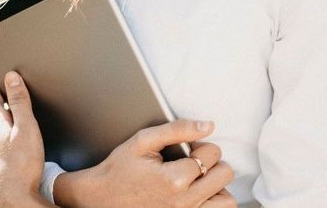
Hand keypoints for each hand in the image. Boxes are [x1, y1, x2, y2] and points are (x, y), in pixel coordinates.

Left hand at [0, 71, 49, 207]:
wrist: (13, 200)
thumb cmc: (22, 164)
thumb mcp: (27, 127)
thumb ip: (20, 102)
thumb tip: (12, 77)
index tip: (8, 82)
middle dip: (3, 107)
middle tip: (17, 101)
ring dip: (3, 128)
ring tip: (18, 126)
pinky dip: (2, 147)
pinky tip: (13, 153)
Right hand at [53, 119, 235, 207]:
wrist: (99, 199)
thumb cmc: (120, 169)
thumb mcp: (144, 141)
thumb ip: (178, 129)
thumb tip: (208, 125)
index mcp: (174, 179)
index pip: (213, 153)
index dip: (202, 145)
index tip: (188, 149)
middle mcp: (183, 203)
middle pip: (224, 174)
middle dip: (212, 162)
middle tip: (194, 161)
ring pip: (226, 201)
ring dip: (218, 186)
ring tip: (200, 179)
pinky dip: (212, 202)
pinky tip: (199, 194)